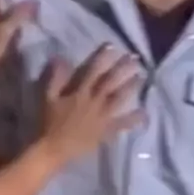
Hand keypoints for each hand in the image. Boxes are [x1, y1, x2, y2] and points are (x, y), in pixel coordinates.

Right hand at [42, 44, 144, 163]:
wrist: (54, 148)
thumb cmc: (49, 123)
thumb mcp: (48, 97)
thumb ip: (56, 77)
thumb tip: (61, 57)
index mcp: (80, 92)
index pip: (93, 70)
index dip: (103, 57)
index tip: (113, 46)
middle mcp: (95, 101)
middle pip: (111, 82)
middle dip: (123, 68)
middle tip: (135, 57)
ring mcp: (103, 116)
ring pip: (119, 98)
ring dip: (131, 87)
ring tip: (141, 76)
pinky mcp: (106, 131)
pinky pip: (122, 124)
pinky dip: (134, 119)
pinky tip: (144, 113)